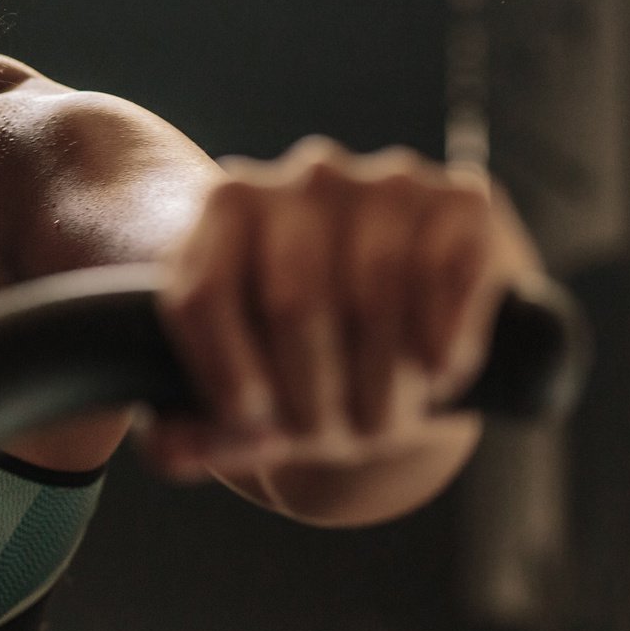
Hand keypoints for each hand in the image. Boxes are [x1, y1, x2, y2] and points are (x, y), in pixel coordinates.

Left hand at [148, 137, 539, 486]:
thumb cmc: (318, 355)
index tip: (250, 426)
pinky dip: (442, 342)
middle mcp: (301, 179)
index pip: (200, 293)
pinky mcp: (461, 200)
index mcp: (227, 209)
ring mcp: (384, 182)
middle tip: (328, 438)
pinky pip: (447, 277)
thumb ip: (205, 425)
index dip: (222, 373)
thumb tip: (168, 451)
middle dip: (311, 392)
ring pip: (372, 295)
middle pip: (291, 303)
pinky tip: (433, 373)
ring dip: (380, 381)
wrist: (420, 312)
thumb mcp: (259, 391)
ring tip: (380, 421)